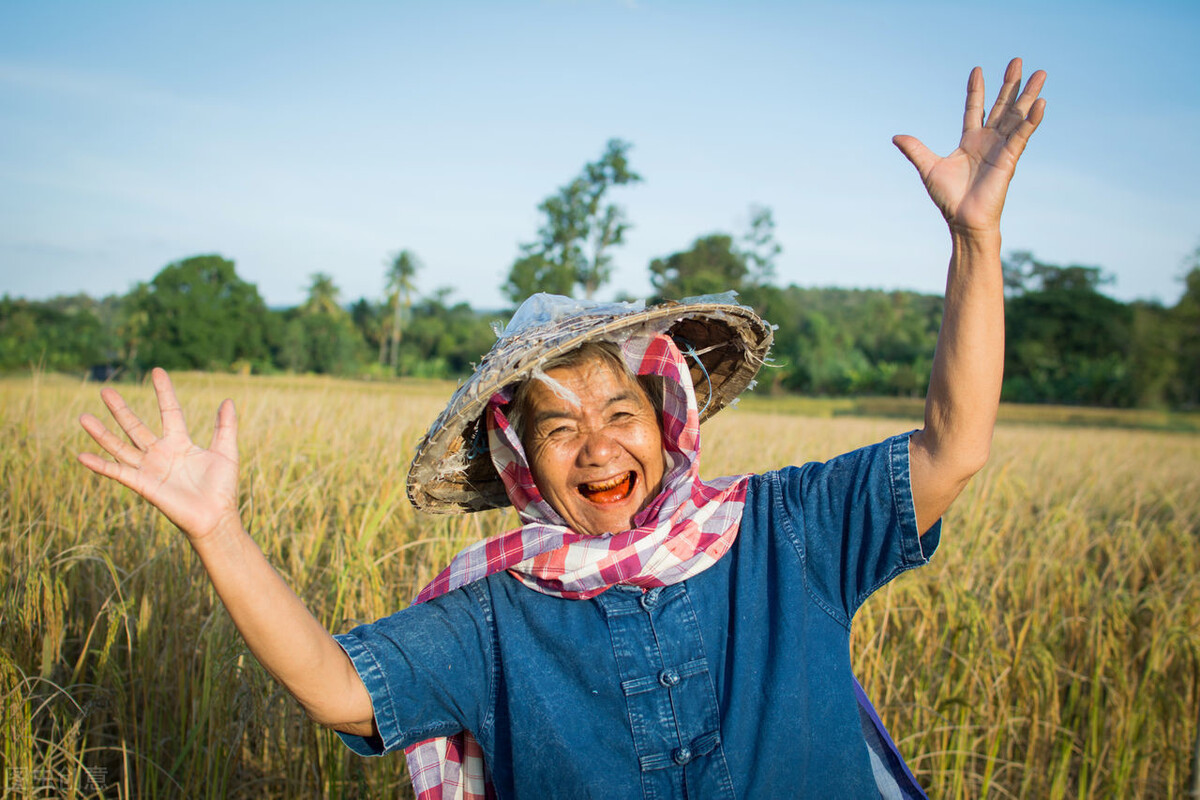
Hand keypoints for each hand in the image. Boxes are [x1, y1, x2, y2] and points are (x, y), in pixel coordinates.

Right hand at [79, 368, 240, 542]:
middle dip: (121, 409)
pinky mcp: (144, 485)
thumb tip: (227, 400)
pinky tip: (82, 455)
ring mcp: (150, 468)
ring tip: (83, 417)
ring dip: (102, 433)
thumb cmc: (222, 487)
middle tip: (106, 390)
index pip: (170, 411)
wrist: (216, 517)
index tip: (156, 370)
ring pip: (121, 447)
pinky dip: (100, 465)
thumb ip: (226, 427)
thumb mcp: (226, 452)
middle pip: (136, 426)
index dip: (164, 392)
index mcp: (180, 442)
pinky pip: (118, 472)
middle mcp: (161, 453)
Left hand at [893, 57, 1045, 234]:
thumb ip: (915, 150)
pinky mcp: (1010, 158)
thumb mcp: (928, 168)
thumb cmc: (949, 198)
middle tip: (1018, 61)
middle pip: (1002, 106)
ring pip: (1017, 116)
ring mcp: (1001, 148)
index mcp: (970, 141)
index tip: (977, 69)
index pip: (974, 108)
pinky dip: (1031, 120)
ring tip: (1041, 73)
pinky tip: (1041, 104)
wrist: (962, 219)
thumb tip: (896, 137)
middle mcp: (989, 141)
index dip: (976, 90)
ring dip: (1029, 95)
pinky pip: (1022, 135)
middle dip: (1010, 84)